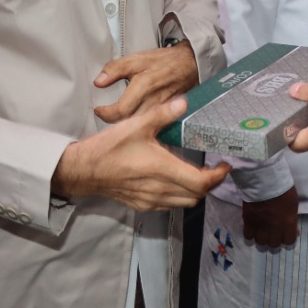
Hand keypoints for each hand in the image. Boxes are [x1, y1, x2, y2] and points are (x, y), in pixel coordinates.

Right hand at [53, 99, 230, 209]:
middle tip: (213, 169)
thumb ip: (163, 114)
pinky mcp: (142, 205)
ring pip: (184, 203)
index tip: (225, 166)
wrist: (83, 170)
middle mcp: (160, 190)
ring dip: (194, 191)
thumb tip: (185, 102)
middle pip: (196, 196)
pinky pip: (169, 205)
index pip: (201, 183)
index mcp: (163, 170)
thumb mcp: (136, 125)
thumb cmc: (109, 147)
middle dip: (209, 184)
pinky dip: (178, 196)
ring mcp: (151, 200)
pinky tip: (174, 180)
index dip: (217, 177)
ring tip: (197, 174)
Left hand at [92, 43, 199, 123]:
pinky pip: (152, 125)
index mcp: (145, 85)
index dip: (106, 113)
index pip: (121, 110)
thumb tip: (98, 82)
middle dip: (114, 122)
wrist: (190, 64)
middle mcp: (155, 101)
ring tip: (118, 119)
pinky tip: (135, 123)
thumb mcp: (138, 58)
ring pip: (140, 127)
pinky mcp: (169, 115)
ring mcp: (163, 110)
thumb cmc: (164, 61)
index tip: (99, 110)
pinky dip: (141, 126)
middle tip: (106, 115)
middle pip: (129, 123)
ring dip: (126, 125)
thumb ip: (116, 69)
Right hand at [242, 187, 299, 247]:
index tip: (286, 234)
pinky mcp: (248, 222)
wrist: (264, 180)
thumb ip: (292, 218)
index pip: (289, 241)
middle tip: (273, 233)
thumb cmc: (282, 189)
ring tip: (262, 232)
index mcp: (288, 223)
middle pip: (274, 244)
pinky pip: (248, 236)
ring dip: (262, 238)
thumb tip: (294, 230)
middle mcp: (275, 228)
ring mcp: (260, 226)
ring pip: (261, 242)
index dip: (287, 239)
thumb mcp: (293, 203)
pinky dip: (251, 234)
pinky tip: (253, 229)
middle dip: (275, 240)